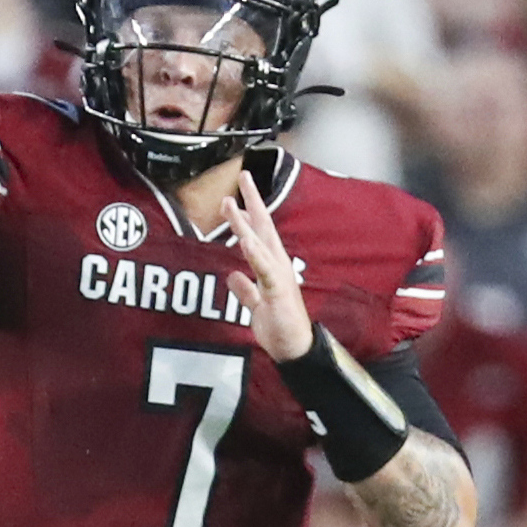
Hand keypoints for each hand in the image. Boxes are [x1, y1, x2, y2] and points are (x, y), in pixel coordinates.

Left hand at [223, 176, 313, 360]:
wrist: (295, 349)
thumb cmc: (280, 327)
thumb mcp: (256, 305)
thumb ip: (245, 290)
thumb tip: (233, 277)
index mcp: (272, 266)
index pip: (260, 231)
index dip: (250, 209)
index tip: (240, 189)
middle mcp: (277, 266)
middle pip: (264, 227)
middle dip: (253, 201)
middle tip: (243, 176)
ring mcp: (278, 277)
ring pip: (259, 244)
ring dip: (244, 224)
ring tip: (231, 204)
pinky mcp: (277, 292)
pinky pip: (264, 270)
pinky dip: (255, 255)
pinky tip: (245, 241)